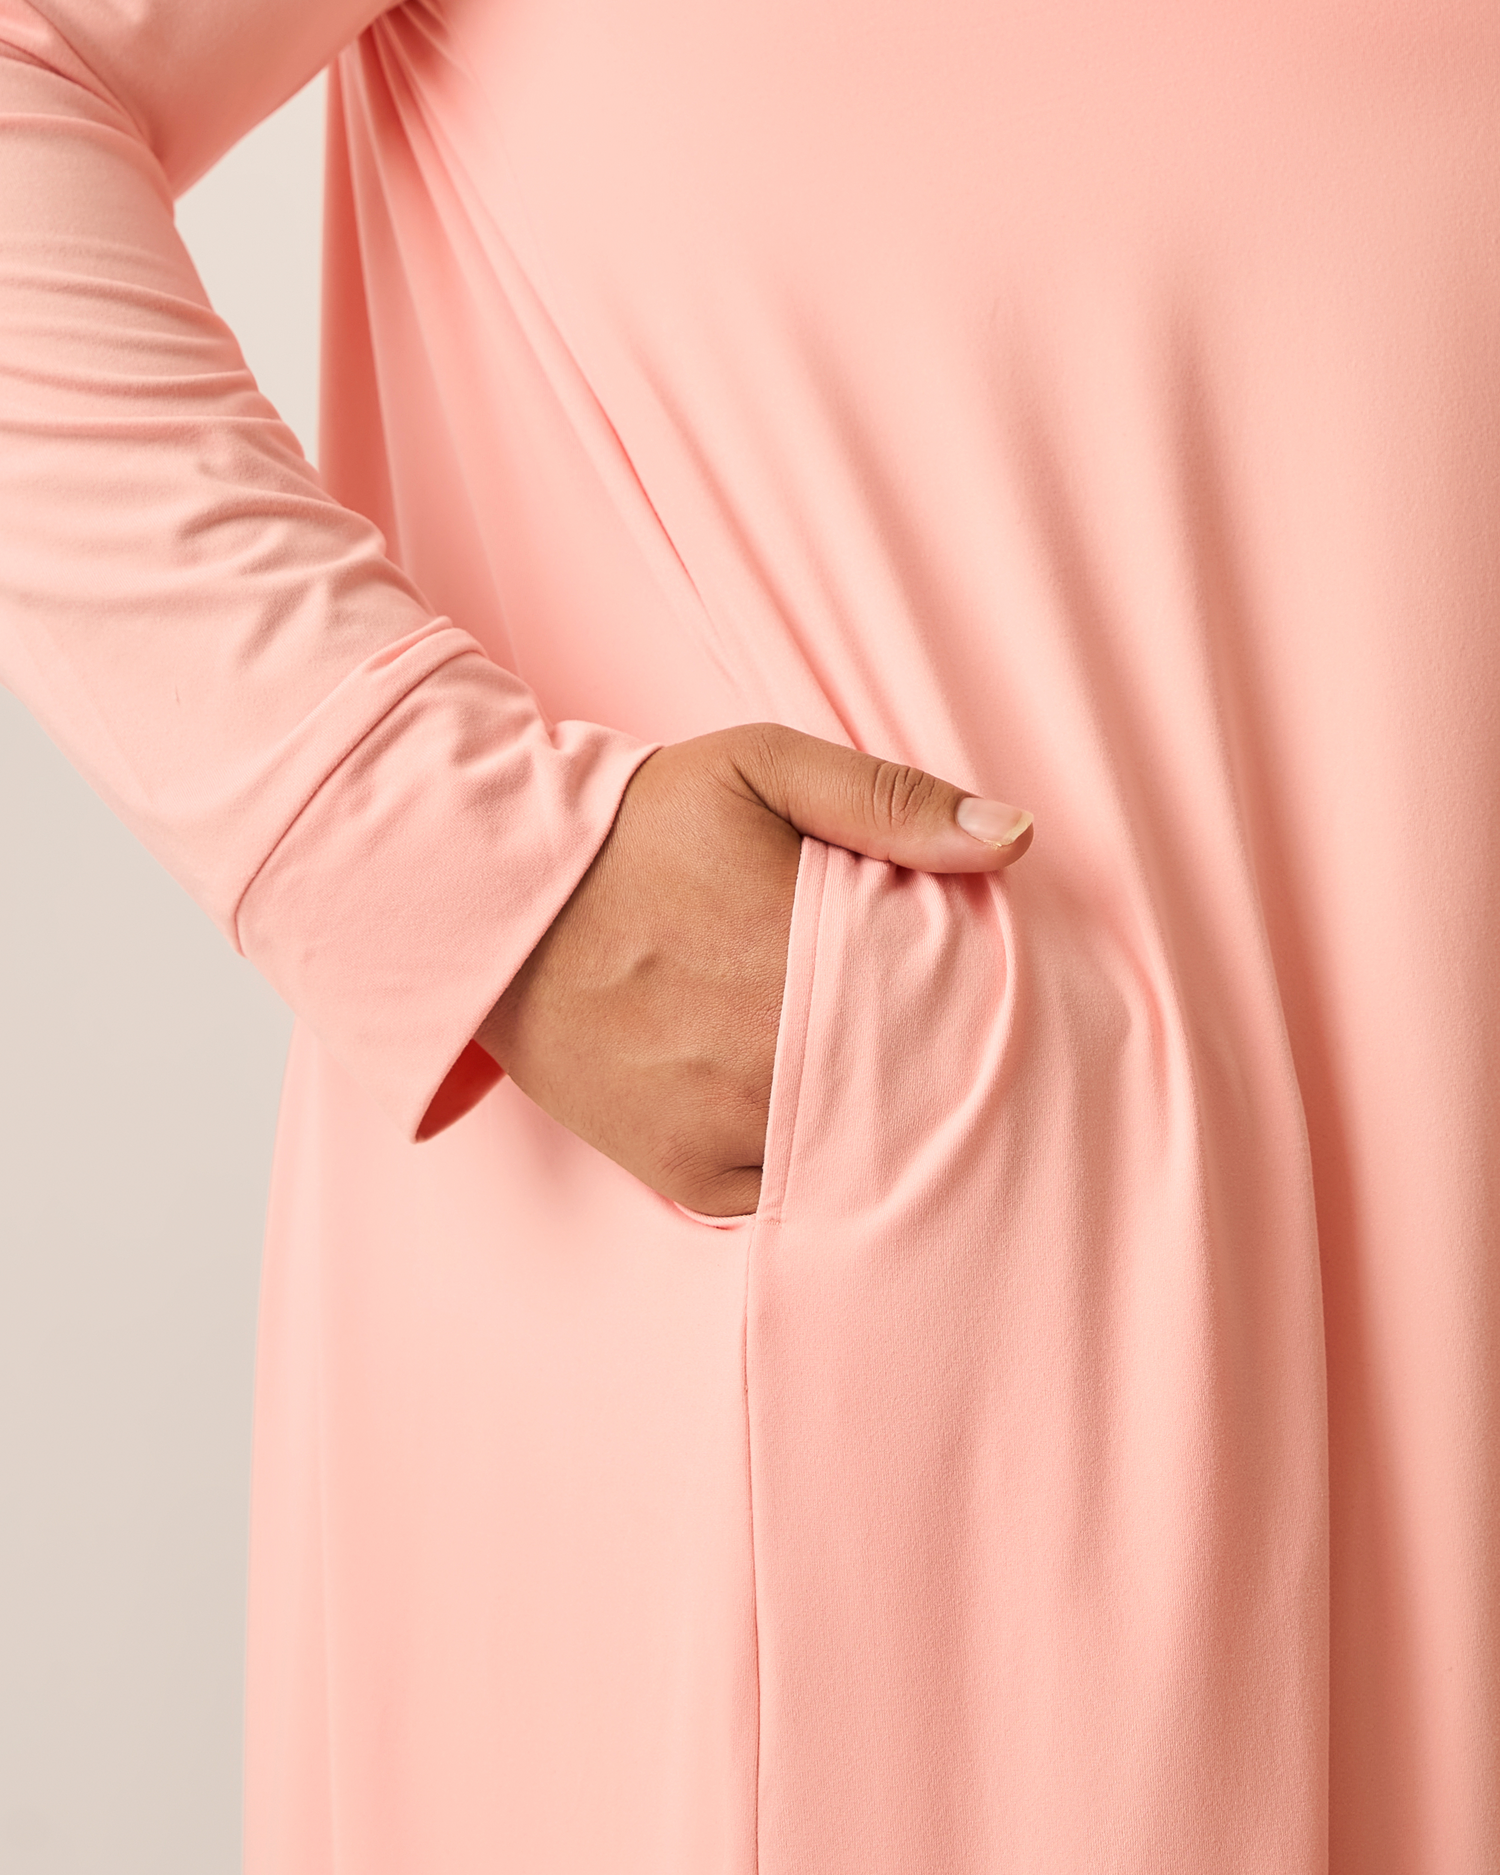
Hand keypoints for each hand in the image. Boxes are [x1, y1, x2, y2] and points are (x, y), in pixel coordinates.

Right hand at [475, 723, 1032, 1215]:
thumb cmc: (636, 828)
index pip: (941, 1008)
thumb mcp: (758, 768)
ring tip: (873, 1074)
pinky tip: (807, 1109)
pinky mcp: (683, 1169)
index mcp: (799, 951)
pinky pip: (783, 1188)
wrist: (496, 901)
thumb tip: (1011, 839)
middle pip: (906, 1088)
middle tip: (932, 1037)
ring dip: (871, 1119)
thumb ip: (887, 800)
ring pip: (851, 1148)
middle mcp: (766, 1055)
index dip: (970, 1004)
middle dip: (928, 1067)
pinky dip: (805, 1158)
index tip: (972, 989)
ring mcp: (722, 1124)